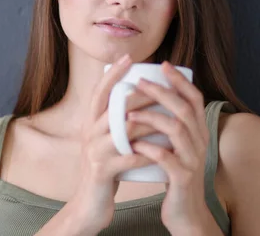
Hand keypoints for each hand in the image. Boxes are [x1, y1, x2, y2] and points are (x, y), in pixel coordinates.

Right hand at [61, 54, 156, 233]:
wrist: (89, 203)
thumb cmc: (105, 167)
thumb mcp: (105, 140)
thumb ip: (114, 121)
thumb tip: (136, 95)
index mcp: (90, 123)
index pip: (99, 92)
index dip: (113, 74)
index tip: (129, 57)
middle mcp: (89, 133)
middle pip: (115, 107)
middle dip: (140, 96)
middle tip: (162, 87)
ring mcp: (95, 152)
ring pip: (125, 131)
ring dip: (150, 123)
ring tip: (170, 117)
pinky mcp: (103, 171)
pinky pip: (131, 158)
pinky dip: (150, 153)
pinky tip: (165, 151)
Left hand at [127, 61, 215, 233]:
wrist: (186, 213)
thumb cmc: (176, 176)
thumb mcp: (179, 148)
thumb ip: (172, 127)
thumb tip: (153, 98)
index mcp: (199, 132)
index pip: (195, 99)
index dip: (180, 80)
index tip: (163, 65)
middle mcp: (200, 142)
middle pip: (185, 109)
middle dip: (161, 92)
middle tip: (139, 81)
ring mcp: (193, 160)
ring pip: (177, 130)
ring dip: (151, 118)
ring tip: (128, 113)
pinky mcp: (182, 178)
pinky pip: (166, 158)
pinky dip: (149, 148)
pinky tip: (134, 143)